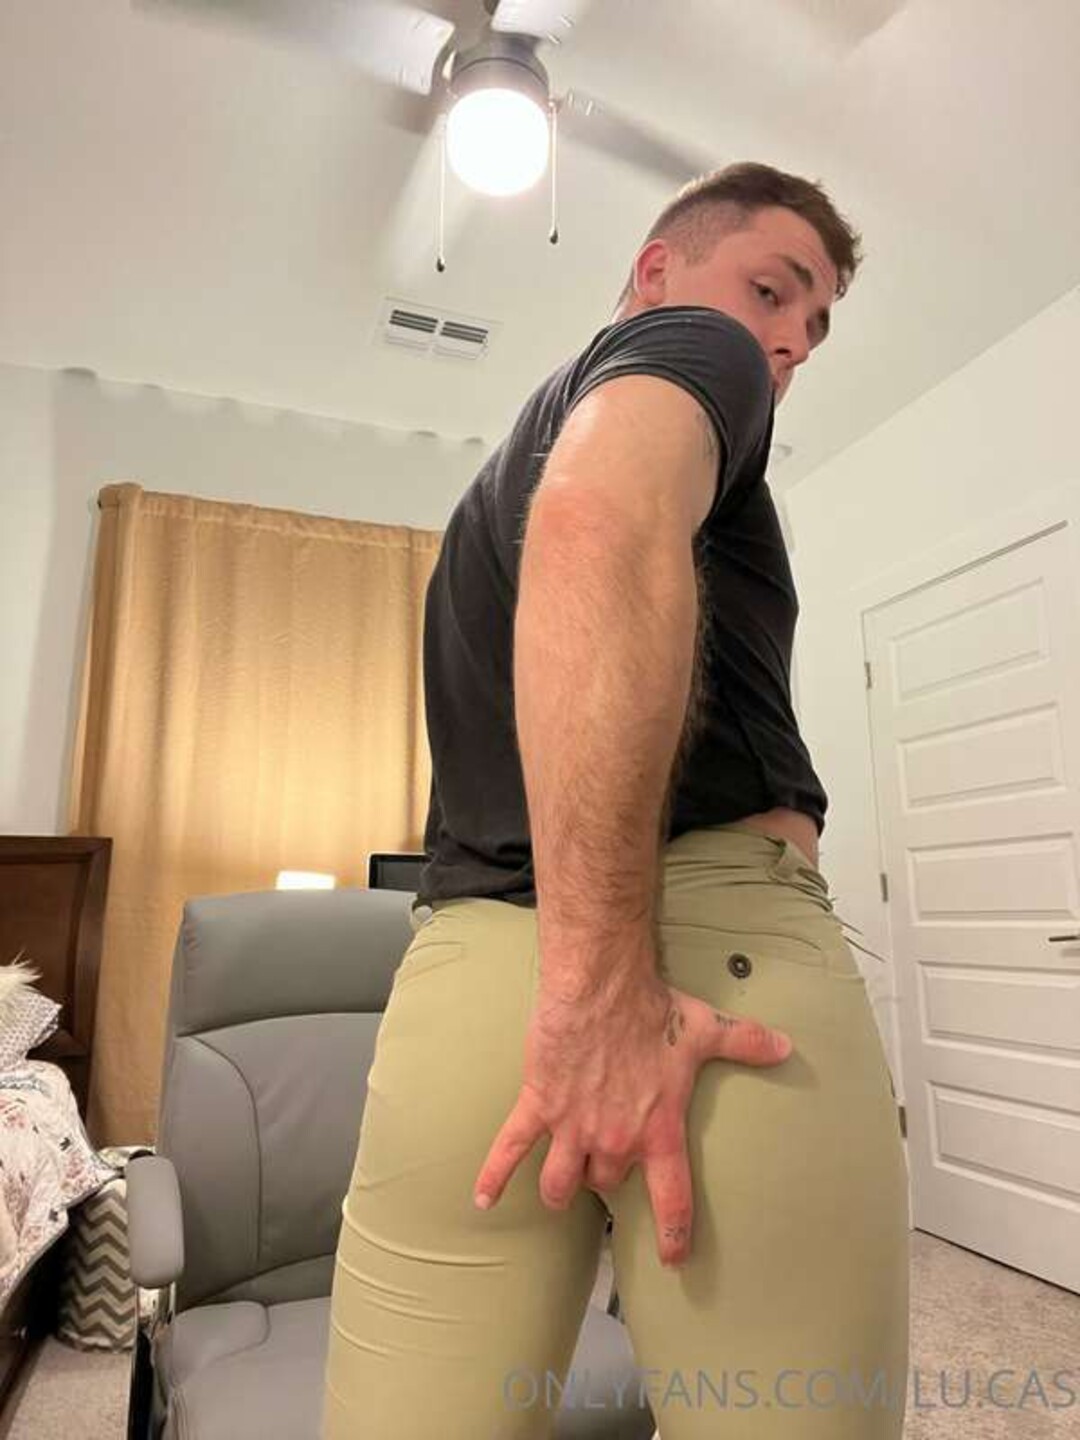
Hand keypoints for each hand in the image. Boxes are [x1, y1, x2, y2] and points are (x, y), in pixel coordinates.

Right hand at [472, 962, 793, 1267]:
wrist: (600, 987)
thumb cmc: (651, 1009)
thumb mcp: (706, 1030)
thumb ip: (747, 1043)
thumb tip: (788, 1047)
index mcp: (658, 1129)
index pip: (672, 1198)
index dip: (675, 1234)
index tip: (674, 1259)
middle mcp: (615, 1138)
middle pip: (607, 1181)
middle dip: (607, 1177)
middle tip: (607, 1165)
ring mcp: (573, 1126)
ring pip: (563, 1181)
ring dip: (562, 1189)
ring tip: (561, 1190)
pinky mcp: (539, 1106)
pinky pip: (510, 1149)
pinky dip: (495, 1176)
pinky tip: (483, 1199)